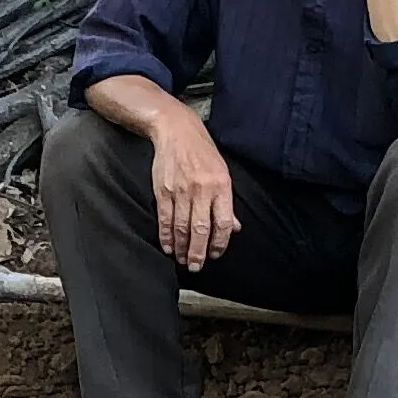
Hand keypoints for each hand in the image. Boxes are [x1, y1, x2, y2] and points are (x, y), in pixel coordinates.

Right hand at [146, 108, 237, 274]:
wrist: (176, 131)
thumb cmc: (202, 152)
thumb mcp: (222, 173)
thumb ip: (227, 203)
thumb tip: (234, 228)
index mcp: (221, 186)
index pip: (223, 222)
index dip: (220, 243)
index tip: (216, 254)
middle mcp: (201, 190)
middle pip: (200, 230)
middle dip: (198, 253)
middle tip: (196, 266)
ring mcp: (181, 191)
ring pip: (181, 228)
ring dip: (181, 248)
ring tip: (182, 260)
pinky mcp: (163, 191)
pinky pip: (165, 219)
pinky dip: (166, 236)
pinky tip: (168, 247)